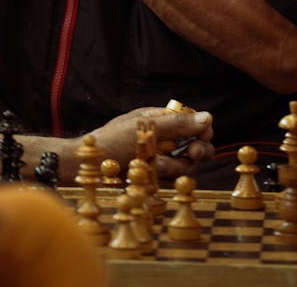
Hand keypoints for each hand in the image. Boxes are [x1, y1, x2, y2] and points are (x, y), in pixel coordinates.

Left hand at [91, 106, 213, 180]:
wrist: (87, 168)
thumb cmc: (111, 141)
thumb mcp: (145, 128)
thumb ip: (177, 124)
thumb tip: (208, 117)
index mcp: (159, 119)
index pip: (191, 122)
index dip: (201, 130)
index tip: (204, 137)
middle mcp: (163, 138)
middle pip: (194, 144)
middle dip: (198, 149)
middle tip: (193, 154)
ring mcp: (159, 158)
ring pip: (185, 164)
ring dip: (174, 164)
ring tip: (156, 164)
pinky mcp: (154, 177)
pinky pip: (171, 178)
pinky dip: (163, 176)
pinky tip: (150, 173)